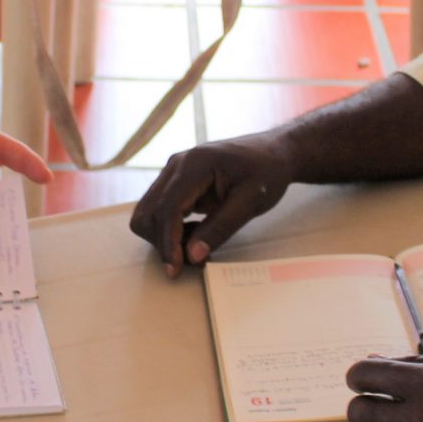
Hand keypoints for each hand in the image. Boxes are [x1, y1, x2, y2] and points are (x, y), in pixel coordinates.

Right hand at [129, 134, 296, 274]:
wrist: (273, 152)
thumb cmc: (267, 173)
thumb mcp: (251, 202)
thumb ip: (220, 228)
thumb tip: (192, 256)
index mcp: (195, 163)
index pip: (168, 207)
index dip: (168, 241)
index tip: (176, 269)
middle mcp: (176, 164)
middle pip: (149, 211)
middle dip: (163, 241)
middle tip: (192, 260)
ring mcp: (173, 171)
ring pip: (149, 212)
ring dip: (165, 237)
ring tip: (196, 245)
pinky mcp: (175, 181)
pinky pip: (159, 210)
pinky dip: (171, 229)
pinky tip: (196, 234)